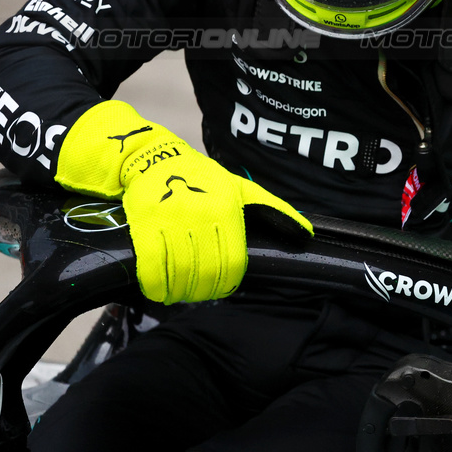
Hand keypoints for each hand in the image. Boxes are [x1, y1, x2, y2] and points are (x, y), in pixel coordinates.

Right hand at [57, 101, 312, 303]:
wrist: (156, 159)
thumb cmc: (203, 178)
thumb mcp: (242, 188)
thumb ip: (274, 211)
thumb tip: (306, 233)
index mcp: (227, 209)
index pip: (233, 263)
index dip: (228, 283)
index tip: (222, 288)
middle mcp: (200, 216)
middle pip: (205, 273)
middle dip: (202, 291)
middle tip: (198, 293)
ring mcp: (170, 221)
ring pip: (178, 274)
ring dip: (179, 292)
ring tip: (179, 293)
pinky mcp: (144, 226)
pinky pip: (151, 269)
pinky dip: (155, 287)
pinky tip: (159, 290)